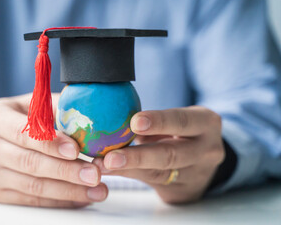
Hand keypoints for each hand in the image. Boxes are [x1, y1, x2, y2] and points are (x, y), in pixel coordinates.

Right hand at [0, 93, 107, 207]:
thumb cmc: (8, 120)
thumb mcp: (24, 105)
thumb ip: (52, 107)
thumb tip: (85, 113)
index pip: (24, 133)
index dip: (50, 143)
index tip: (75, 149)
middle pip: (30, 163)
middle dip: (66, 171)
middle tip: (94, 174)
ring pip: (33, 187)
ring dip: (68, 190)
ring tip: (96, 190)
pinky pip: (32, 200)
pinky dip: (60, 200)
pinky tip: (81, 197)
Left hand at [93, 106, 224, 203]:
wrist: (204, 161)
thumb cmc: (182, 132)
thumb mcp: (176, 121)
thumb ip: (151, 123)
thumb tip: (111, 117)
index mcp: (205, 123)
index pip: (182, 121)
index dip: (158, 122)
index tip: (134, 122)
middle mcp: (207, 150)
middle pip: (171, 154)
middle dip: (138, 156)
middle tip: (110, 157)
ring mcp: (197, 174)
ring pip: (159, 173)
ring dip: (128, 169)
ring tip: (102, 166)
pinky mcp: (183, 191)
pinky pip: (153, 182)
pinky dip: (129, 175)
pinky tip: (110, 171)